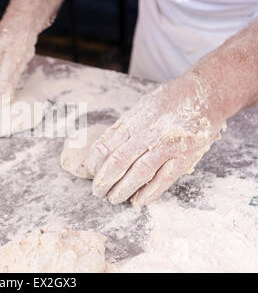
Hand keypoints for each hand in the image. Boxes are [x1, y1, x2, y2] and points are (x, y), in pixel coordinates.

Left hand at [86, 75, 226, 209]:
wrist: (204, 94)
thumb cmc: (169, 101)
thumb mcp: (141, 108)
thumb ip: (124, 128)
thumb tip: (103, 149)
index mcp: (133, 121)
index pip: (105, 146)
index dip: (94, 163)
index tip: (90, 172)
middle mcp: (147, 134)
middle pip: (118, 162)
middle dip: (104, 181)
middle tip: (98, 192)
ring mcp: (166, 146)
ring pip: (139, 173)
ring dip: (123, 190)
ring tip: (113, 199)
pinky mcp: (184, 157)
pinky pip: (164, 179)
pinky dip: (150, 192)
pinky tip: (139, 201)